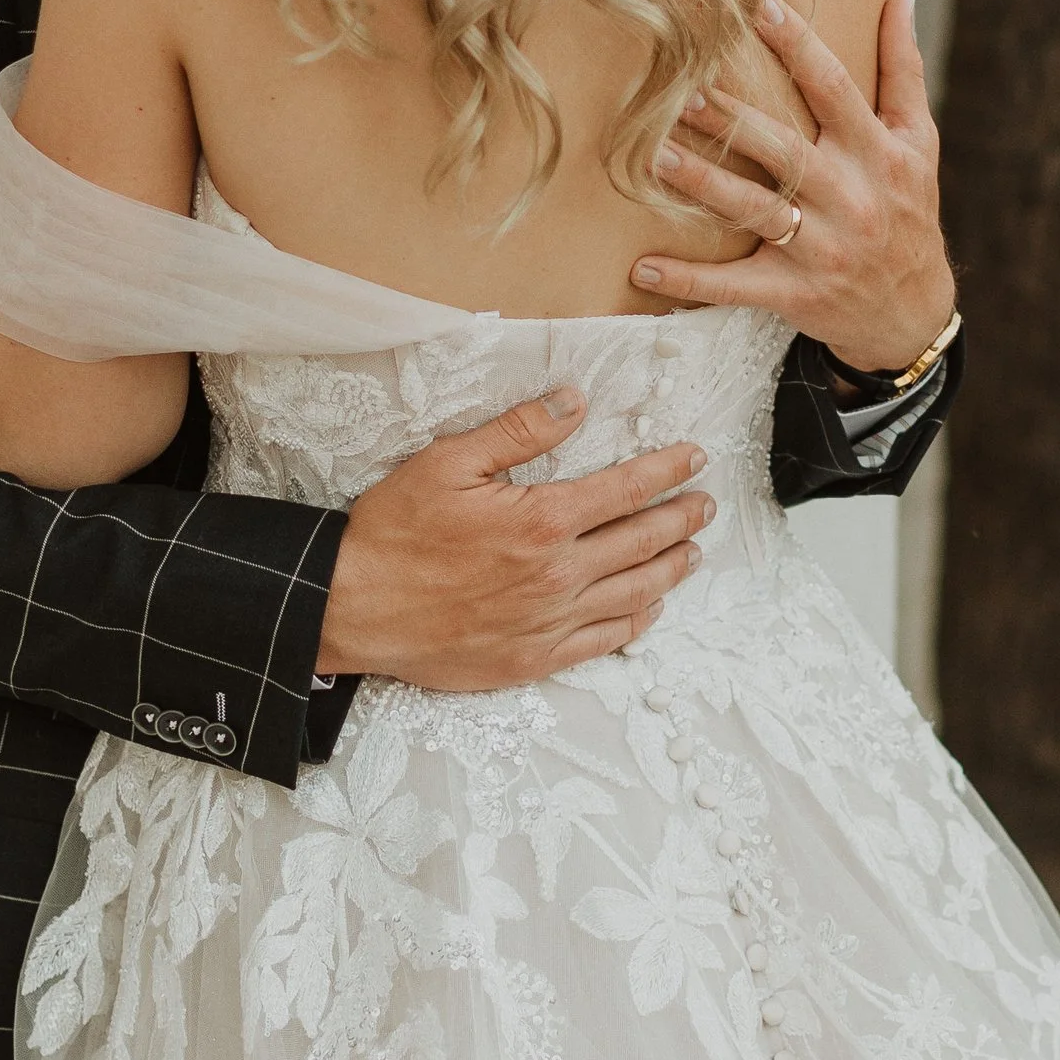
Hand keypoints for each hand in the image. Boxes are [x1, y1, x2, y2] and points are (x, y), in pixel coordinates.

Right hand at [315, 388, 710, 686]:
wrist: (353, 606)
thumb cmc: (394, 532)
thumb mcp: (448, 461)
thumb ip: (517, 430)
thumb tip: (573, 401)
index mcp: (541, 521)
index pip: (626, 489)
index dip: (667, 471)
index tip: (695, 458)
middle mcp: (557, 575)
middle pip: (642, 542)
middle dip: (682, 519)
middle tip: (705, 505)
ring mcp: (549, 622)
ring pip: (634, 593)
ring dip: (671, 569)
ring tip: (692, 552)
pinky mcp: (532, 658)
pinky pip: (603, 642)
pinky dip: (637, 622)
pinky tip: (651, 608)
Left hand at [630, 0, 956, 375]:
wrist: (912, 311)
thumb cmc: (907, 211)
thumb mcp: (918, 143)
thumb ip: (903, 71)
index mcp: (878, 155)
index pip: (836, 91)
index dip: (800, 48)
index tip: (760, 9)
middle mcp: (851, 199)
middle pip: (785, 150)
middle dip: (734, 120)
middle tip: (682, 88)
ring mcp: (822, 250)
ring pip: (755, 211)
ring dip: (704, 184)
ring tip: (655, 156)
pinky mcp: (795, 293)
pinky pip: (735, 287)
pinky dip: (689, 281)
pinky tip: (643, 269)